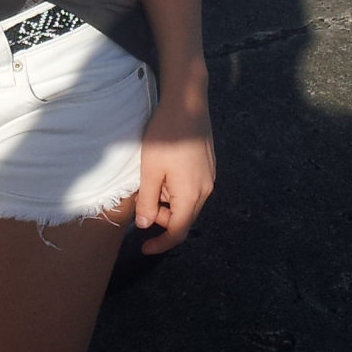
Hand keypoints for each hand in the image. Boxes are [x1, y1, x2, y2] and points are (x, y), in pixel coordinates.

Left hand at [134, 84, 214, 255]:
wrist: (187, 103)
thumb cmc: (165, 136)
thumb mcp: (149, 170)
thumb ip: (148, 201)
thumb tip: (145, 225)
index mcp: (191, 196)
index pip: (178, 232)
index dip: (160, 244)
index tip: (143, 247)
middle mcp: (205, 191)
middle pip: (184, 218)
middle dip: (162, 219)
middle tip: (142, 202)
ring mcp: (209, 178)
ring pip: (187, 202)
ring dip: (168, 201)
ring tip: (152, 180)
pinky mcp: (208, 166)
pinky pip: (192, 188)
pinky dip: (176, 189)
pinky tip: (164, 171)